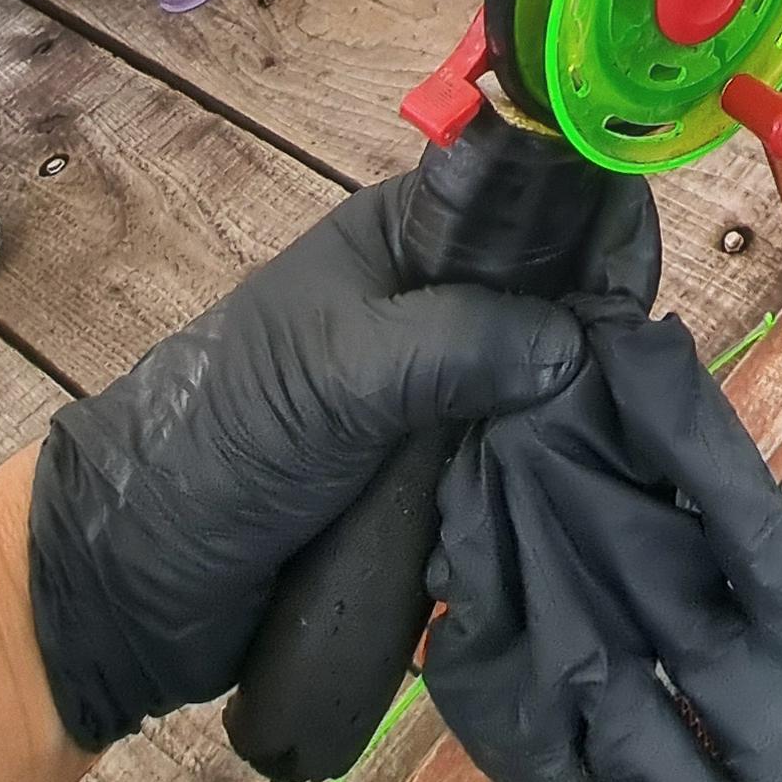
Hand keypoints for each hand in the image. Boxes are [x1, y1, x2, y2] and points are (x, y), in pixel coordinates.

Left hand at [24, 170, 653, 752]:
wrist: (139, 580)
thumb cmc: (226, 440)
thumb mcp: (339, 374)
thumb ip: (459, 343)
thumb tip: (578, 340)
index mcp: (404, 238)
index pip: (531, 201)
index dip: (596, 232)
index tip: (641, 304)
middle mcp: (432, 303)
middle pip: (552, 298)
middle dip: (599, 343)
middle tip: (641, 405)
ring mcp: (437, 393)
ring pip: (543, 388)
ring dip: (576, 423)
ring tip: (622, 466)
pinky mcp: (436, 473)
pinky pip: (516, 462)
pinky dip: (544, 481)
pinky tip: (583, 506)